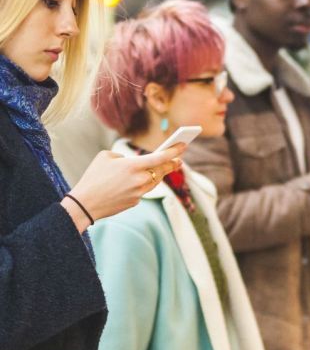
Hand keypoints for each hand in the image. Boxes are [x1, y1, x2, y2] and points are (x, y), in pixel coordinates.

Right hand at [62, 144, 185, 231]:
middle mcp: (139, 179)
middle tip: (179, 159)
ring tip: (166, 167)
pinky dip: (144, 184)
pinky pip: (144, 190)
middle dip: (172, 164)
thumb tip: (132, 162)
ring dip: (160, 174)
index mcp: (132, 165)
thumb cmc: (93, 177)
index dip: (174, 151)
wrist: (85, 204)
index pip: (160, 157)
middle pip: (162, 170)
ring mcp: (139, 192)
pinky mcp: (136, 201)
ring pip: (155, 181)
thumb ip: (123, 156)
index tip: (183, 145)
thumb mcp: (105, 157)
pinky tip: (142, 181)